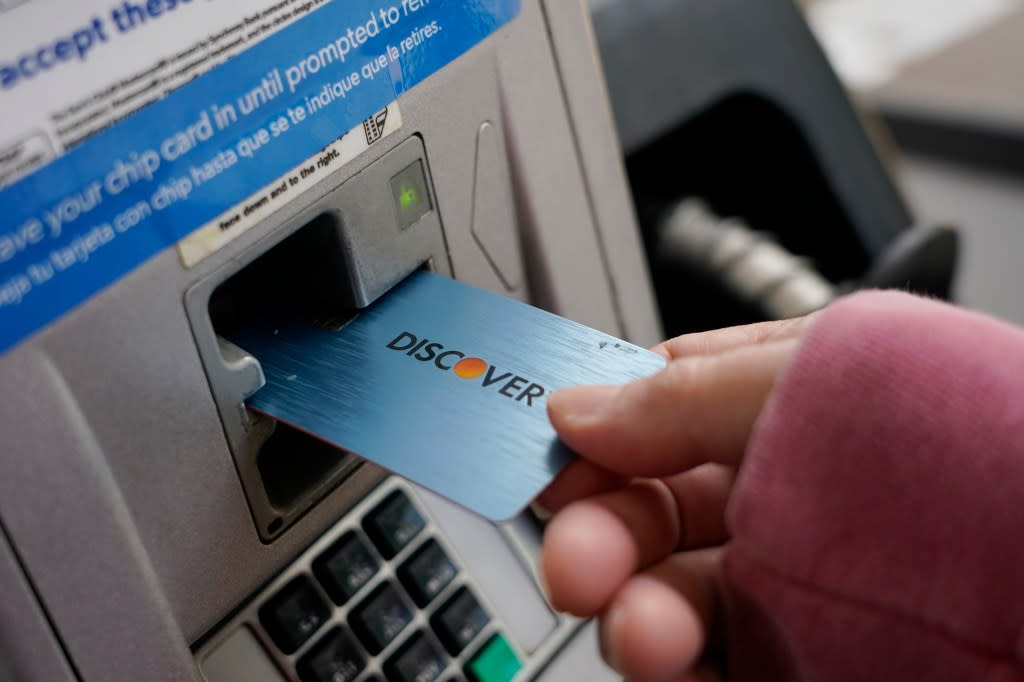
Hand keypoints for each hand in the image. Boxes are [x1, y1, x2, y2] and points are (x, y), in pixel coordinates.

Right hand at [539, 315, 816, 681]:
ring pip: (670, 597)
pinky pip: (709, 666)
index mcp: (782, 399)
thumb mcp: (803, 377)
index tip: (551, 467)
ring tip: (640, 632)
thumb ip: (677, 395)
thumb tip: (570, 409)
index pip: (657, 412)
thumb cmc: (955, 443)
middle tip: (576, 563)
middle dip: (600, 537)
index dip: (594, 439)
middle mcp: (783, 490)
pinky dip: (670, 668)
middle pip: (651, 514)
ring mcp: (792, 580)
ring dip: (633, 615)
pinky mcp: (801, 658)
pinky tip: (666, 661)